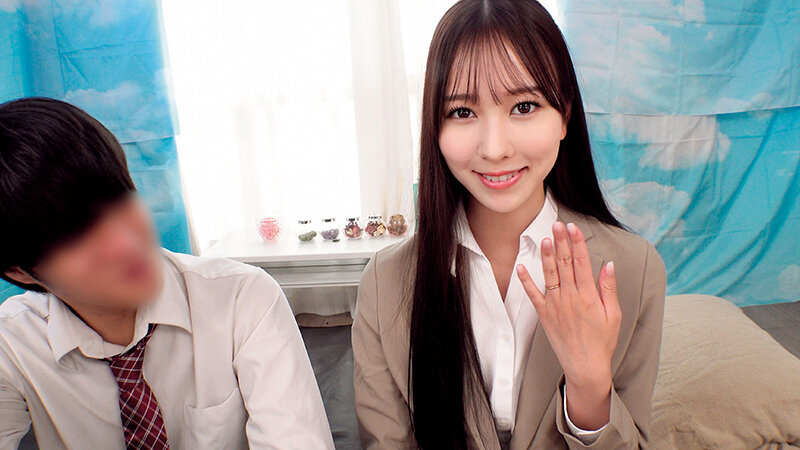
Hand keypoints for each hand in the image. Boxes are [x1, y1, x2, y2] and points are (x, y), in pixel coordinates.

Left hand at [516, 221, 620, 429]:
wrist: (585, 365)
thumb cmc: (602, 340)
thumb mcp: (613, 314)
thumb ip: (608, 288)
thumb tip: (608, 264)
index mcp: (588, 295)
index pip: (582, 262)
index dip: (577, 242)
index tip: (573, 227)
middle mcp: (570, 297)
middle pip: (564, 263)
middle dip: (561, 242)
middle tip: (557, 224)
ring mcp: (555, 305)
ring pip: (549, 275)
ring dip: (546, 255)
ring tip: (545, 238)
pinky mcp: (544, 314)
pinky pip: (533, 294)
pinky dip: (526, 280)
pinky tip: (520, 266)